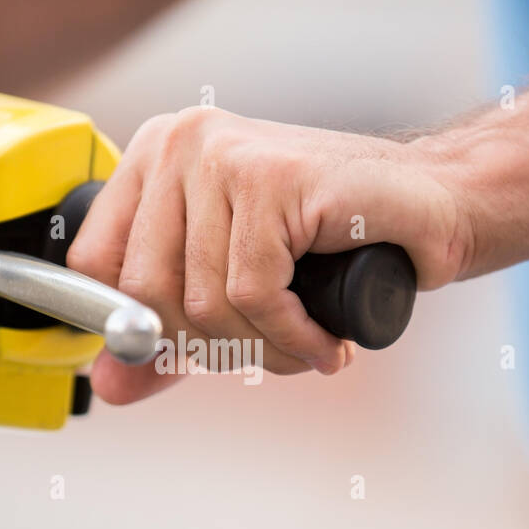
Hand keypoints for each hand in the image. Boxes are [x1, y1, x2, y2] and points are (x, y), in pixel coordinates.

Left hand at [68, 107, 470, 403]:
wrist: (433, 207)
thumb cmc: (334, 244)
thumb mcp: (232, 292)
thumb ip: (167, 337)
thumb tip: (109, 385)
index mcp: (154, 158)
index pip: (95, 268)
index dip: (140, 329)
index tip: (197, 349)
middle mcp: (180, 143)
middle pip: (145, 293)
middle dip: (213, 346)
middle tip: (270, 349)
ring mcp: (224, 154)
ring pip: (202, 300)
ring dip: (263, 348)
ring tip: (305, 344)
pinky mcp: (272, 176)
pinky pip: (253, 293)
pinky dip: (292, 336)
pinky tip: (324, 341)